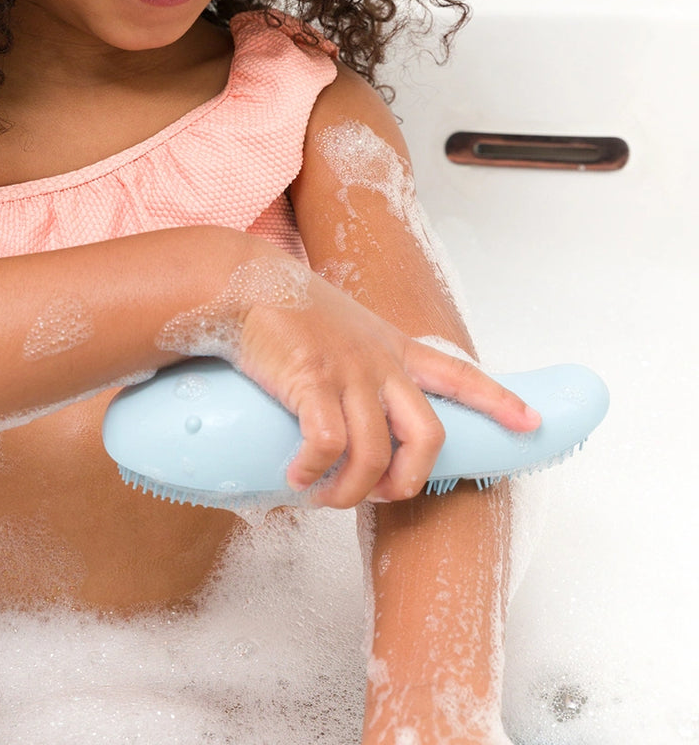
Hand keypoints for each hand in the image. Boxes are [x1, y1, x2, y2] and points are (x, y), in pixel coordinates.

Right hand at [236, 273, 539, 507]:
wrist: (248, 282)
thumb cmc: (290, 311)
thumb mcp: (345, 329)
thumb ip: (362, 362)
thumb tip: (352, 415)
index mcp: (394, 348)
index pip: (459, 374)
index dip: (498, 401)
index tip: (530, 422)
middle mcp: (380, 362)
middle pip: (428, 434)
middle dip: (412, 479)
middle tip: (382, 497)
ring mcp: (348, 372)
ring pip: (375, 454)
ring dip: (350, 491)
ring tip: (323, 496)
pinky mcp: (311, 380)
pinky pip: (326, 445)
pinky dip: (312, 472)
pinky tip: (294, 477)